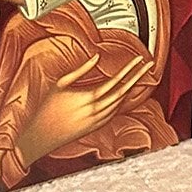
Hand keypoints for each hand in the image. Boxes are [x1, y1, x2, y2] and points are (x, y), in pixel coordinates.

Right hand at [14, 52, 151, 168]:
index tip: (139, 59)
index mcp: (89, 97)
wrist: (43, 135)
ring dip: (132, 88)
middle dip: (138, 76)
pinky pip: (116, 111)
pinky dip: (123, 101)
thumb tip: (96, 57)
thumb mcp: (60, 83)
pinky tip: (125, 93)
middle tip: (148, 65)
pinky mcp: (98, 126)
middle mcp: (98, 109)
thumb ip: (81, 69)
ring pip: (122, 102)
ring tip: (139, 76)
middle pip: (125, 90)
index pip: (116, 80)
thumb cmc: (48, 107)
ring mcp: (99, 120)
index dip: (130, 68)